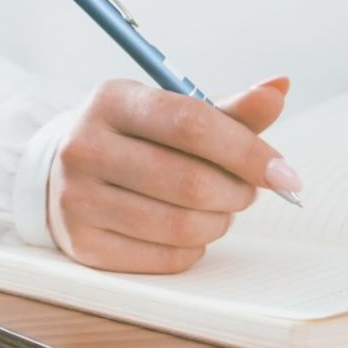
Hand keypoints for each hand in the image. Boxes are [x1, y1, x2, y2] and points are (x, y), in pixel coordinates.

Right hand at [48, 77, 299, 273]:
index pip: (192, 125)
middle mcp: (85, 146)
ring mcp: (77, 197)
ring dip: (219, 221)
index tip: (286, 174)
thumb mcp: (172, 113)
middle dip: (237, 191)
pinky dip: (193, 248)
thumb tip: (279, 89)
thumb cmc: (136, 140)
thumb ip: (228, 109)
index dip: (248, 151)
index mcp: (111, 100)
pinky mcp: (82, 243)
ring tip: (218, 209)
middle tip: (246, 191)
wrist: (62, 174)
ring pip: (181, 224)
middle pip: (191, 182)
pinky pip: (165, 257)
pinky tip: (187, 231)